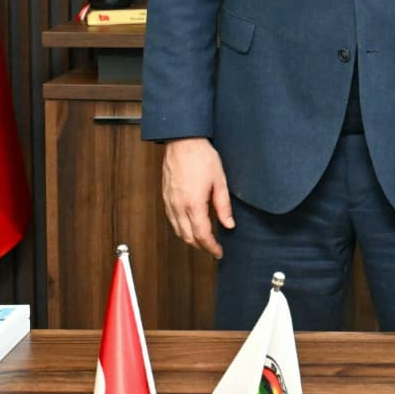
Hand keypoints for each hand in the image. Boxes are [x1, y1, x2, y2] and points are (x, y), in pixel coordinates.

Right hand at [162, 137, 234, 257]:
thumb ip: (223, 206)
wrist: (183, 141)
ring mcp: (169, 202)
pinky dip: (181, 229)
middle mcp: (178, 206)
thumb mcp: (220, 181)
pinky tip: (190, 226)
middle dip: (201, 246)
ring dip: (190, 239)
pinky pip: (172, 220)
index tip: (219, 252)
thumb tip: (229, 225)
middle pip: (188, 237)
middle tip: (214, 248)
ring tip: (204, 240)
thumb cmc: (202, 157)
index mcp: (193, 203)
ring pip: (178, 231)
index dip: (211, 247)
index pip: (202, 235)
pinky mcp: (165, 197)